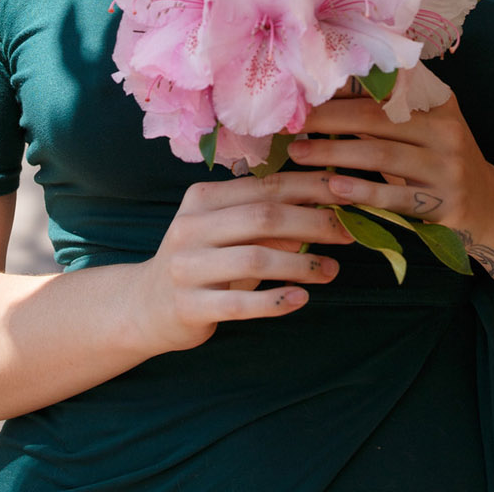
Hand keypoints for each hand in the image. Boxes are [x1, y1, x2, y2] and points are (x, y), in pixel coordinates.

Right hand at [133, 170, 353, 355]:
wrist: (144, 306)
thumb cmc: (200, 261)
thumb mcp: (225, 231)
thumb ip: (265, 217)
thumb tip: (324, 207)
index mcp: (202, 198)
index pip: (266, 186)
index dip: (310, 188)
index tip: (347, 193)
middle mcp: (191, 227)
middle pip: (263, 217)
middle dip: (312, 222)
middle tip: (348, 232)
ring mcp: (187, 267)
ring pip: (255, 258)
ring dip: (301, 264)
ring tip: (333, 270)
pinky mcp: (189, 307)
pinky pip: (239, 304)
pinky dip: (275, 300)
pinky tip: (302, 299)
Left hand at [287, 91, 493, 235]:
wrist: (490, 205)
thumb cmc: (439, 159)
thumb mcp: (425, 126)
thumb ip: (385, 110)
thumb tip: (322, 92)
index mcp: (438, 101)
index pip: (384, 86)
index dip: (342, 86)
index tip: (305, 87)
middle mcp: (446, 129)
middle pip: (375, 117)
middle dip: (328, 118)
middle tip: (291, 121)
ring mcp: (448, 168)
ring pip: (380, 155)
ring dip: (332, 154)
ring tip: (298, 153)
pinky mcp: (445, 204)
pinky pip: (394, 196)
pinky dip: (360, 191)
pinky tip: (332, 188)